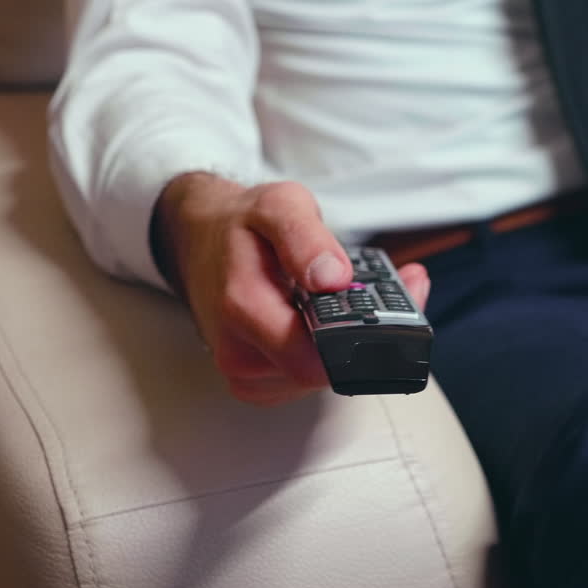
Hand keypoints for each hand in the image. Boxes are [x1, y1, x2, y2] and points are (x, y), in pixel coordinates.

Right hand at [153, 173, 430, 405]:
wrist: (200, 240)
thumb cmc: (239, 224)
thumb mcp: (278, 205)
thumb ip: (305, 237)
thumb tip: (333, 278)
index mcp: (243, 307)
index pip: (316, 360)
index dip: (360, 338)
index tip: (387, 307)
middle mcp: (240, 352)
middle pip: (325, 372)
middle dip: (360, 338)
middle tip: (384, 295)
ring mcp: (246, 374)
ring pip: (320, 379)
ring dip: (344, 346)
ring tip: (349, 303)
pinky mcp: (255, 382)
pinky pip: (305, 381)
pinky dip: (326, 354)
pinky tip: (328, 322)